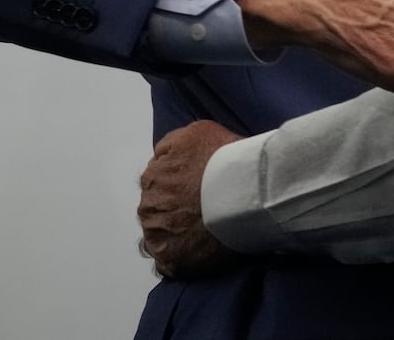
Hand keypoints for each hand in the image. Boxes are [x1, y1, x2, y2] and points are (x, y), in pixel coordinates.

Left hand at [138, 120, 244, 278]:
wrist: (245, 190)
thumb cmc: (226, 160)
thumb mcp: (196, 132)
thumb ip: (173, 145)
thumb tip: (163, 156)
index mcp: (152, 174)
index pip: (158, 182)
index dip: (180, 186)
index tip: (198, 190)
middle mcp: (148, 203)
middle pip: (157, 208)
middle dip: (175, 210)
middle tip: (204, 211)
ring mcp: (156, 233)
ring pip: (160, 235)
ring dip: (176, 234)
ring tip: (204, 233)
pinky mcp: (168, 259)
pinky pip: (167, 262)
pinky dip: (180, 258)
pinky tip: (199, 252)